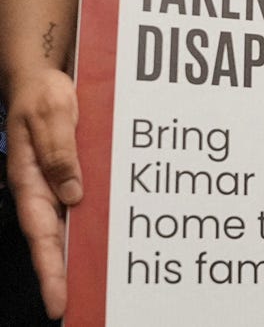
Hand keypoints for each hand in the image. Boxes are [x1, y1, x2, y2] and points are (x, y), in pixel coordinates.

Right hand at [4, 68, 82, 318]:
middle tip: (76, 307)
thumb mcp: (51, 116)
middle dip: (64, 275)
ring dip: (82, 254)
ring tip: (98, 286)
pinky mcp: (75, 174)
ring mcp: (59, 184)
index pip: (40, 234)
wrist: (44, 78)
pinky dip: (96, 222)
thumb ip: (60, 152)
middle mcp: (44, 189)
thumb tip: (73, 195)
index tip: (57, 299)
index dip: (49, 269)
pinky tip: (114, 240)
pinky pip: (86, 204)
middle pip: (54, 240)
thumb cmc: (43, 95)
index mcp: (30, 180)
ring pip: (71, 226)